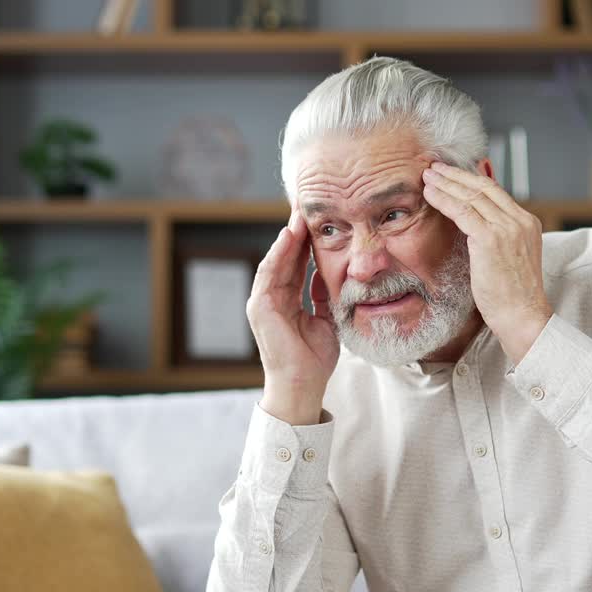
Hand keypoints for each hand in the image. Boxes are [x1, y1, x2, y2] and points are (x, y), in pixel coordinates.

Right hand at [247, 206, 338, 424]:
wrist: (303, 386)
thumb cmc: (314, 359)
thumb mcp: (326, 319)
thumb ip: (324, 296)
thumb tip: (330, 273)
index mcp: (286, 301)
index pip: (296, 263)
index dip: (306, 240)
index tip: (319, 219)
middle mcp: (271, 298)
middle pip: (284, 257)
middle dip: (296, 231)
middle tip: (307, 204)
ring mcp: (263, 302)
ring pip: (275, 260)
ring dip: (287, 236)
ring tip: (299, 213)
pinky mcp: (261, 308)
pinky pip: (269, 274)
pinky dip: (279, 254)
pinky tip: (290, 235)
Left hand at [422, 160, 552, 362]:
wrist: (523, 316)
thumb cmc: (513, 297)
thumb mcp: (510, 260)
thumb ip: (499, 240)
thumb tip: (477, 230)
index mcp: (528, 223)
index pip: (495, 192)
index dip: (470, 180)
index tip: (452, 174)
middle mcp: (520, 220)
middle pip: (483, 187)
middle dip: (456, 175)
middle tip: (434, 167)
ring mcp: (507, 227)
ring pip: (470, 195)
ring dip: (446, 184)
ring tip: (427, 177)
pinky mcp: (491, 238)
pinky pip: (462, 211)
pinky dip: (443, 199)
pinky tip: (429, 194)